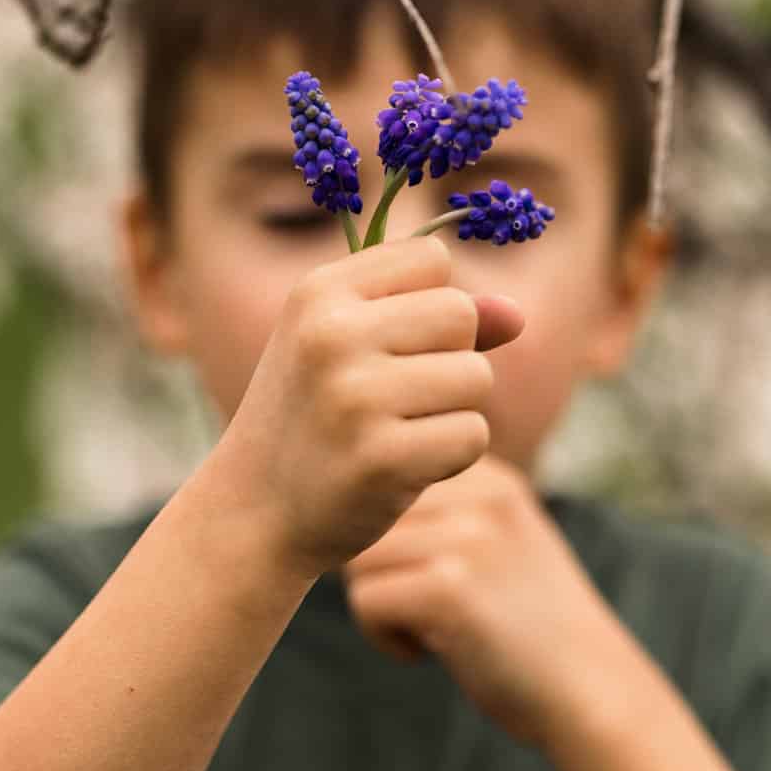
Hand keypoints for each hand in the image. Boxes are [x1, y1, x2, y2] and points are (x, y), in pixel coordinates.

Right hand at [209, 235, 524, 580]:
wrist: (253, 511)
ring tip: (397, 433)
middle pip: (460, 314)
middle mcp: (332, 335)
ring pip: (476, 377)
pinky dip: (451, 456)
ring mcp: (354, 397)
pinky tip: (403, 468)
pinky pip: (472, 435)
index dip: (429, 303)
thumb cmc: (315, 418)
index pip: (431, 258)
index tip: (387, 344)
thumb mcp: (352, 348)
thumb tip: (517, 314)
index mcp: (318, 292)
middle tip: (398, 398)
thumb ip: (433, 319)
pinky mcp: (380, 458)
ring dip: (454, 411)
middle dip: (451, 357)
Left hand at [343, 456, 638, 746]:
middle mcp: (481, 494)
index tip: (426, 581)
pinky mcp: (451, 589)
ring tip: (426, 633)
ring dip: (378, 605)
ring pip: (358, 560)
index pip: (389, 482)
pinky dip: (384, 638)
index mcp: (491, 478)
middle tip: (420, 614)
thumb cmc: (534, 630)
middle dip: (378, 571)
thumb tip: (344, 513)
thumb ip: (446, 516)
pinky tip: (427, 654)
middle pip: (366, 519)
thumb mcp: (502, 544)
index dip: (390, 539)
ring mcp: (469, 539)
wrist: (592, 692)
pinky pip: (366, 600)